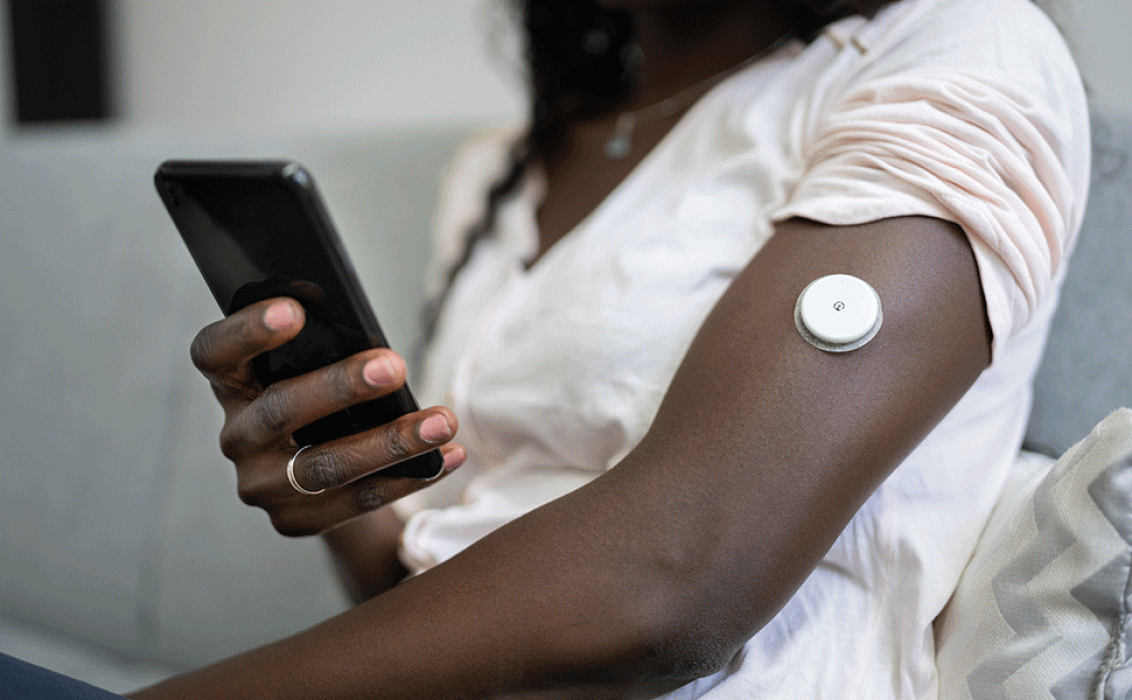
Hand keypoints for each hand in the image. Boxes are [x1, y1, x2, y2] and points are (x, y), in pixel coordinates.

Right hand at [190, 297, 463, 536]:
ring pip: (325, 465)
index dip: (247, 331)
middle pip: (280, 410)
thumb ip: (325, 350)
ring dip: (390, 442)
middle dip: (340, 387)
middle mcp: (236, 436)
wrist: (321, 474)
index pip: (215, 352)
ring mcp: (261, 484)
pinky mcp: (295, 520)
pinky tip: (448, 455)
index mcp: (232, 383)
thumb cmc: (322, 397)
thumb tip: (375, 344)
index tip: (294, 310)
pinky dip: (410, 476)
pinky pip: (358, 500)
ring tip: (442, 421)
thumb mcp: (313, 367)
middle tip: (393, 366)